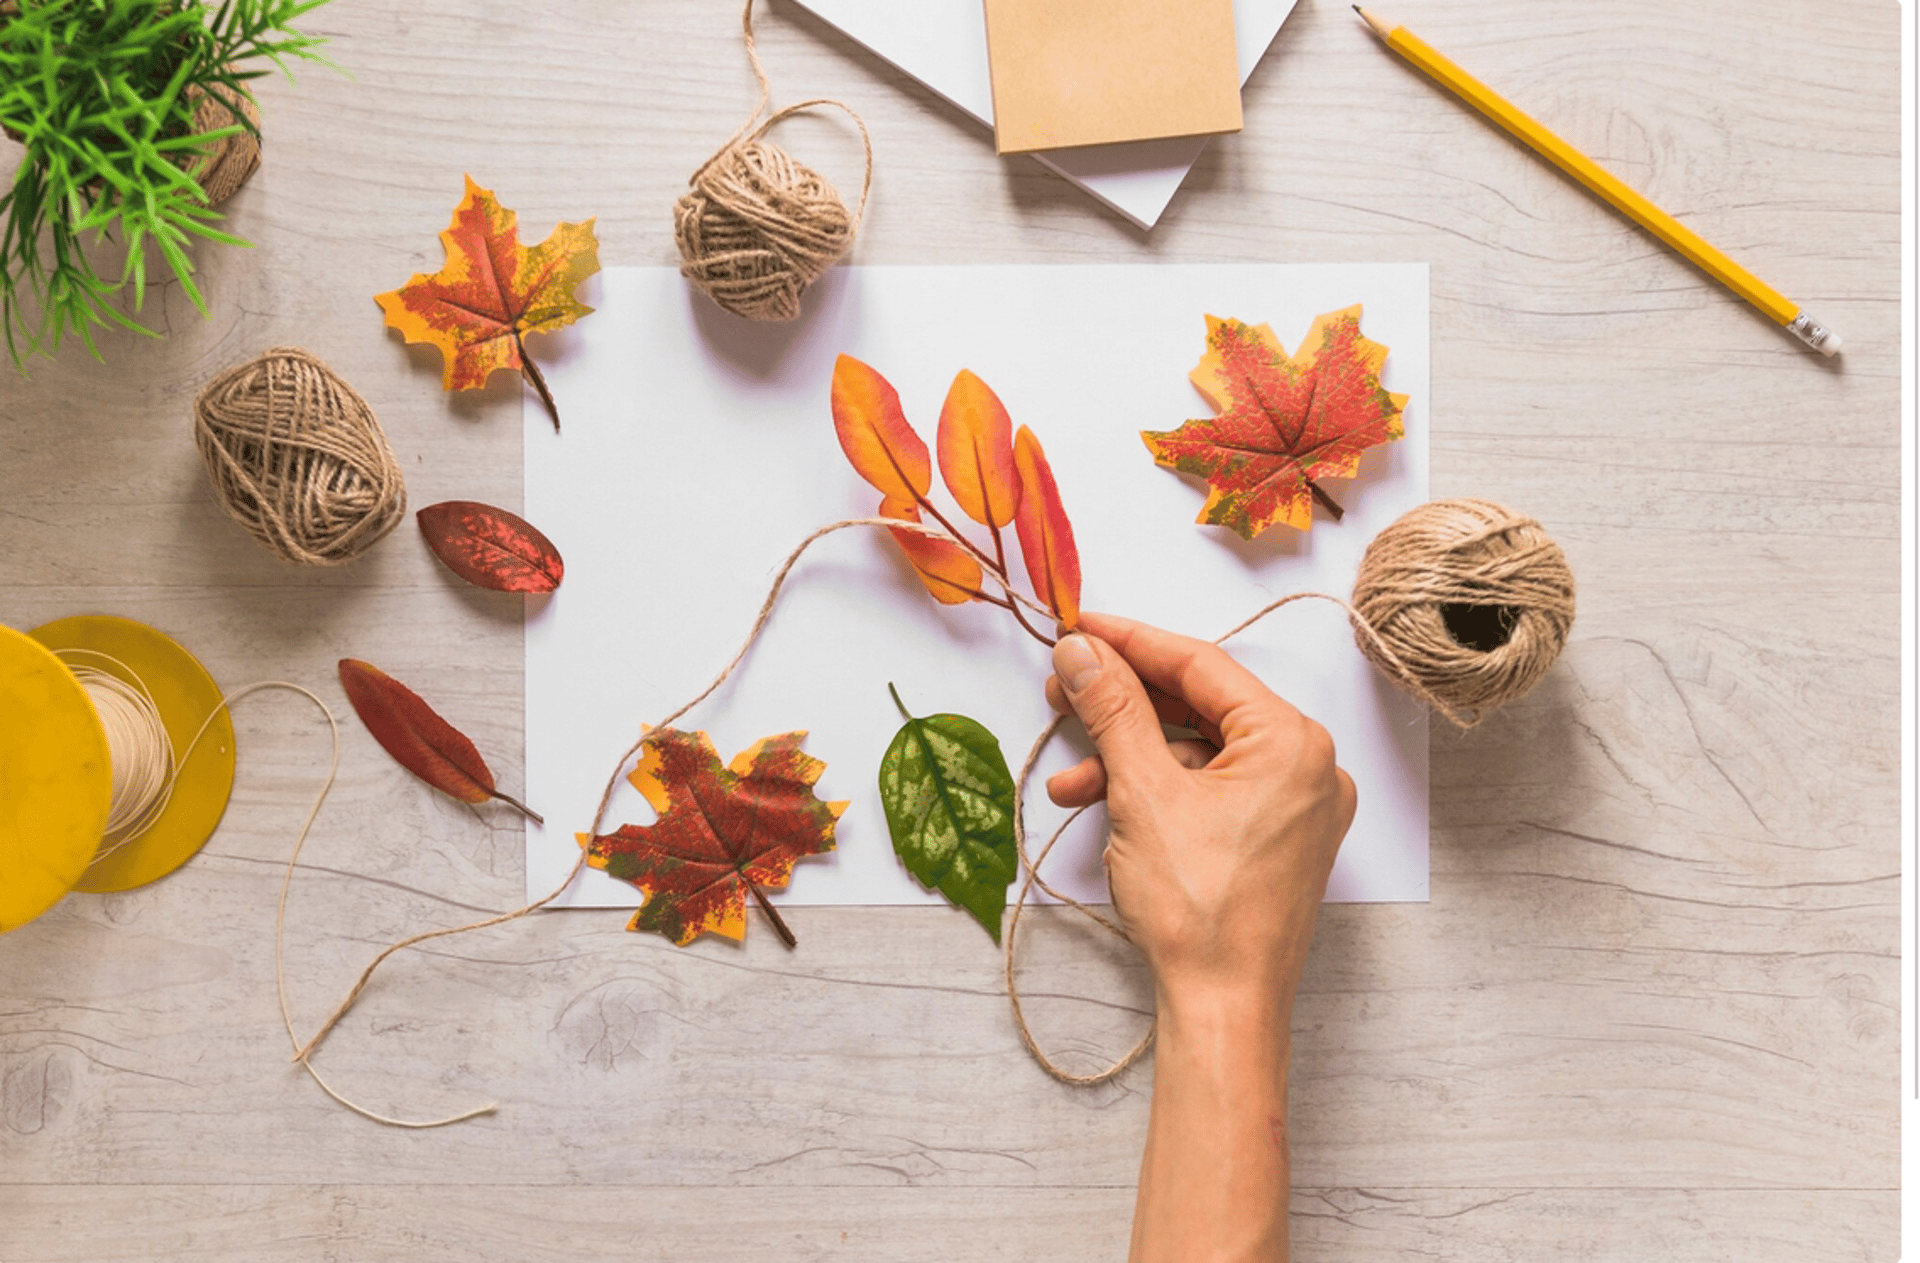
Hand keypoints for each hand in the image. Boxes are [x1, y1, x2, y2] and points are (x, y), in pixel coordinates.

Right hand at [1044, 612, 1355, 1006]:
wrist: (1223, 1008)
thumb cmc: (1199, 910)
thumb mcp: (1143, 793)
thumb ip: (1113, 709)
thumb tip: (1082, 652)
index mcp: (1293, 742)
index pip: (1201, 664)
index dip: (1131, 641)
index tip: (1079, 629)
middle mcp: (1308, 766)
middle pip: (1200, 706)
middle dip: (1123, 705)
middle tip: (1063, 691)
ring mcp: (1295, 807)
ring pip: (1198, 754)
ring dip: (1128, 758)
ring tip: (1069, 779)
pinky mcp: (1275, 841)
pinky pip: (1210, 791)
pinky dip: (1157, 794)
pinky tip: (1103, 807)